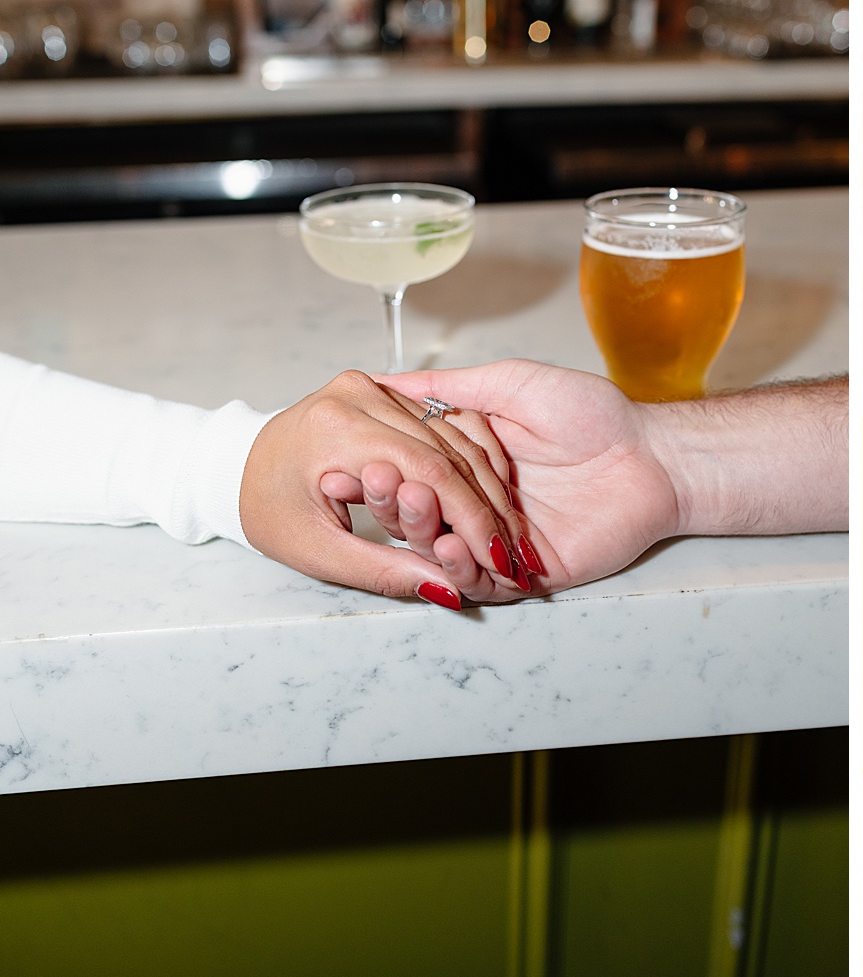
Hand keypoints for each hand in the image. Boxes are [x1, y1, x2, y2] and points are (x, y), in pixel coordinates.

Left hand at [239, 370, 532, 608]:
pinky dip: (472, 461)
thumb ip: (384, 570)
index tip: (496, 556)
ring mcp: (375, 387)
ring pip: (455, 436)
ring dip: (487, 485)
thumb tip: (448, 589)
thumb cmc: (267, 508)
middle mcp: (359, 395)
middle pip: (449, 452)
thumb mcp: (317, 552)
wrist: (236, 466)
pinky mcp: (386, 390)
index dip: (471, 517)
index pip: (429, 471)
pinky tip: (493, 493)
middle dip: (486, 507)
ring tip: (507, 530)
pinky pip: (445, 423)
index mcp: (337, 428)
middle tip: (512, 552)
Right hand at [377, 361, 681, 595]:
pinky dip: (463, 569)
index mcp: (469, 462)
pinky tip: (451, 545)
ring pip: (444, 555)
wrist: (654, 455)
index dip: (387, 468)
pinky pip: (486, 583)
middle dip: (398, 504)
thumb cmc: (595, 414)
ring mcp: (502, 541)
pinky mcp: (530, 574)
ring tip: (418, 508)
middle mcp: (479, 504)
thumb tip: (387, 381)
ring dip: (424, 536)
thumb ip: (451, 388)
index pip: (412, 473)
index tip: (363, 454)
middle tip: (384, 483)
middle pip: (420, 518)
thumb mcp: (512, 384)